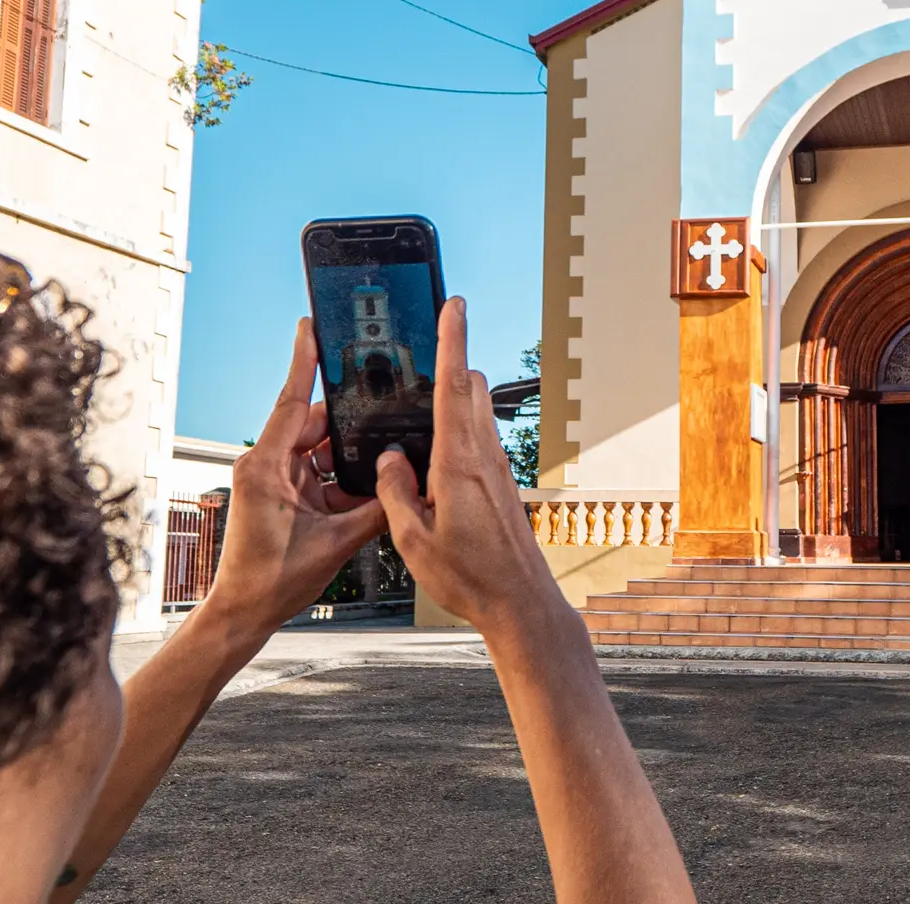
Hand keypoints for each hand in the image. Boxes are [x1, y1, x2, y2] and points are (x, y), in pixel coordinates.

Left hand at [201, 318, 388, 644]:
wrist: (245, 612)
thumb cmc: (272, 580)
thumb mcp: (335, 543)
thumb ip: (375, 510)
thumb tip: (406, 485)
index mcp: (266, 466)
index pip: (290, 401)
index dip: (304, 361)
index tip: (310, 325)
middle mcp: (265, 465)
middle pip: (314, 426)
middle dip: (349, 426)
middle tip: (382, 412)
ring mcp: (272, 479)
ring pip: (320, 451)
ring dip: (347, 460)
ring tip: (377, 463)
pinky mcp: (280, 495)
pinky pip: (317, 474)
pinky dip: (340, 481)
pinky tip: (365, 489)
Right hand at [376, 298, 567, 636]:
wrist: (520, 603)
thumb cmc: (470, 577)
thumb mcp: (413, 540)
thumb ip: (395, 493)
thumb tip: (389, 459)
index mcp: (459, 462)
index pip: (453, 385)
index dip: (453, 340)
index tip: (454, 305)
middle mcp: (483, 457)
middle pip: (470, 388)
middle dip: (450, 363)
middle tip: (425, 349)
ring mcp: (497, 469)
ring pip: (476, 413)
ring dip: (453, 400)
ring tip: (419, 407)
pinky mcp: (501, 485)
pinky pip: (478, 441)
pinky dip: (457, 432)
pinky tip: (435, 458)